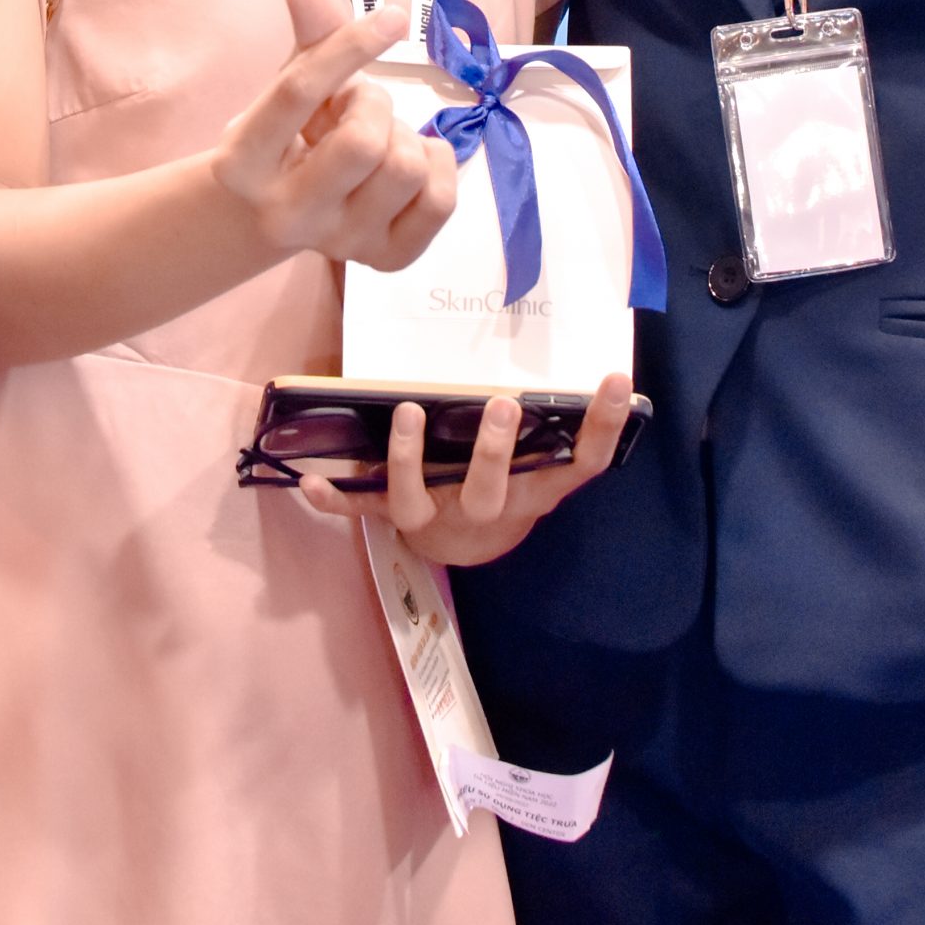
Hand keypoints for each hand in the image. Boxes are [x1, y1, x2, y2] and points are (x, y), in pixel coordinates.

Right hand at [210, 0, 456, 269]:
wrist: (274, 217)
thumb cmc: (287, 135)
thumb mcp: (289, 82)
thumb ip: (308, 30)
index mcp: (244, 159)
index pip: (298, 92)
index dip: (349, 45)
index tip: (392, 17)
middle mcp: (288, 213)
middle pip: (363, 142)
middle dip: (374, 103)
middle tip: (360, 104)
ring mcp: (339, 244)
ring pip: (404, 167)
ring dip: (403, 134)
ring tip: (380, 137)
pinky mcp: (384, 259)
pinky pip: (440, 199)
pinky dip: (437, 163)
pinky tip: (411, 160)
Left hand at [299, 373, 634, 565]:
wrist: (472, 551)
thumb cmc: (510, 491)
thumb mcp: (543, 470)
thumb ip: (563, 431)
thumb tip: (605, 374)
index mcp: (534, 495)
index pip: (582, 464)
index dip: (602, 427)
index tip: (616, 380)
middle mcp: (487, 511)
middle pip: (492, 492)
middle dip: (495, 453)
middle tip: (504, 406)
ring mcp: (437, 517)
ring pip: (419, 499)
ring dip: (408, 459)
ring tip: (409, 412)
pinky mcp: (397, 518)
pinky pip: (362, 510)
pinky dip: (334, 499)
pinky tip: (307, 483)